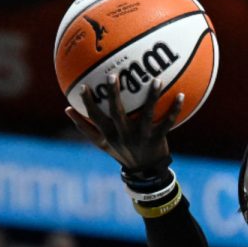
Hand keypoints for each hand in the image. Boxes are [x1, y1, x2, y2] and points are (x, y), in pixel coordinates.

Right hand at [64, 75, 183, 170]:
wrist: (144, 171)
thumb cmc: (121, 151)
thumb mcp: (102, 143)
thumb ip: (85, 127)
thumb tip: (66, 109)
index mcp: (109, 135)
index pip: (95, 117)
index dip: (89, 103)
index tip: (84, 86)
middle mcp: (124, 135)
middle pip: (117, 113)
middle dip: (114, 95)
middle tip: (112, 75)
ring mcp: (142, 137)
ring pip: (147, 115)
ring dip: (152, 97)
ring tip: (156, 80)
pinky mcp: (158, 139)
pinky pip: (168, 122)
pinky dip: (175, 109)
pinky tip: (181, 95)